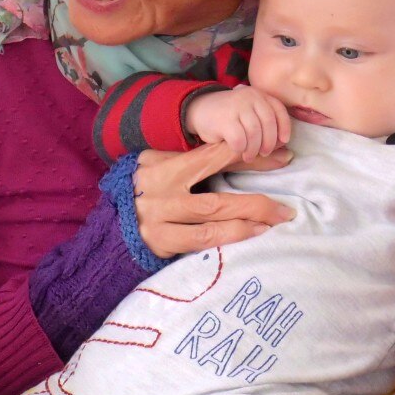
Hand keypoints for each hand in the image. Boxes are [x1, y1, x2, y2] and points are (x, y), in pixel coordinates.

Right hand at [133, 142, 295, 258]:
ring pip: (214, 218)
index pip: (214, 156)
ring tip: (276, 220)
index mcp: (162, 167)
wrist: (108, 227)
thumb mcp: (156, 166)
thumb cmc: (140, 192)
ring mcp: (160, 220)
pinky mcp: (161, 242)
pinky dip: (232, 236)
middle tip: (286, 205)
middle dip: (257, 199)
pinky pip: (204, 240)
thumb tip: (240, 153)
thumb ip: (187, 160)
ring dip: (250, 219)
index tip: (283, 158)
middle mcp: (161, 192)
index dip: (252, 156)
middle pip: (218, 194)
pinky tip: (253, 233)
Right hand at [186, 86, 291, 160]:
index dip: (284, 127)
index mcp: (259, 95)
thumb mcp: (249, 116)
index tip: (283, 141)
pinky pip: (240, 140)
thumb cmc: (228, 117)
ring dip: (254, 149)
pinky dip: (241, 149)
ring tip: (249, 155)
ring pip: (255, 133)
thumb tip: (286, 151)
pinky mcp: (224, 120)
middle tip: (264, 153)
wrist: (199, 110)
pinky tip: (238, 151)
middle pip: (268, 123)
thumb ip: (265, 126)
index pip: (278, 110)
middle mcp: (250, 97)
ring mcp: (236, 107)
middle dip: (269, 142)